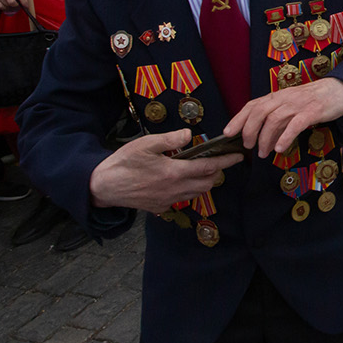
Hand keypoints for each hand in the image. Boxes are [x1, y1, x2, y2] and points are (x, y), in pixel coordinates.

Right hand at [0, 0, 28, 10]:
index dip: (24, 2)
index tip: (27, 6)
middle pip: (12, 3)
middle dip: (17, 6)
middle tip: (19, 6)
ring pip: (7, 6)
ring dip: (12, 8)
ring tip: (14, 6)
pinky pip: (1, 8)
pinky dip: (6, 9)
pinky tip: (8, 7)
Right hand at [88, 129, 244, 212]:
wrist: (104, 186)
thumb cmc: (123, 163)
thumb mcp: (146, 144)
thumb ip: (170, 139)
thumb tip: (189, 136)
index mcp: (174, 172)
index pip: (208, 167)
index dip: (226, 162)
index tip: (238, 156)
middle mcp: (174, 189)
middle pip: (207, 183)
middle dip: (216, 172)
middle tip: (217, 161)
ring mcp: (168, 200)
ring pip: (196, 193)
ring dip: (203, 182)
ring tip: (200, 169)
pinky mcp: (160, 207)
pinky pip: (182, 199)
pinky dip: (188, 190)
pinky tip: (180, 180)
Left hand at [226, 76, 342, 156]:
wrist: (339, 90)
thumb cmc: (314, 100)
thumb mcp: (291, 106)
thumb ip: (277, 119)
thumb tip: (263, 139)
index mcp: (278, 96)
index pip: (252, 105)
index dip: (238, 118)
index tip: (227, 132)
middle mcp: (284, 98)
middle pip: (259, 112)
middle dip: (249, 131)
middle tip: (249, 147)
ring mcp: (298, 104)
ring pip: (274, 119)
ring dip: (266, 138)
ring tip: (264, 152)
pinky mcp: (312, 111)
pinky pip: (295, 124)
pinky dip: (285, 137)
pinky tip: (280, 148)